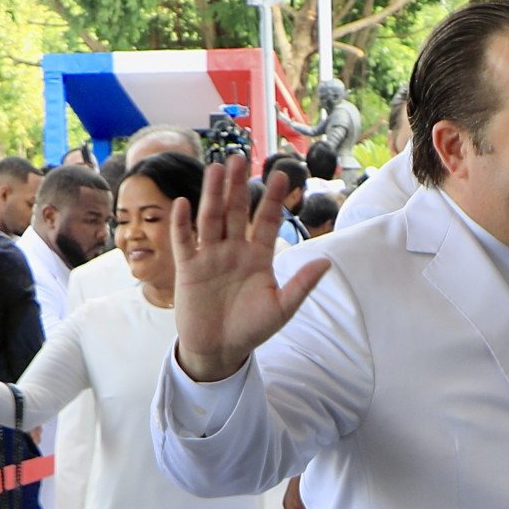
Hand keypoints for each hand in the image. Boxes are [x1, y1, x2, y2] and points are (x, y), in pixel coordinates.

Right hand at [170, 158, 328, 382]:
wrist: (220, 350)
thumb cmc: (252, 329)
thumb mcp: (282, 308)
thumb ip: (301, 284)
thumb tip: (326, 262)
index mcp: (258, 256)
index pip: (265, 221)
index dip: (272, 199)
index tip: (280, 175)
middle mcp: (234, 250)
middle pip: (236, 211)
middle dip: (238, 186)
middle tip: (241, 158)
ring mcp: (210, 256)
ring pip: (211, 218)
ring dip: (212, 194)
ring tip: (215, 169)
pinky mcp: (189, 268)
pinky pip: (184, 241)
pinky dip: (182, 223)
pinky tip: (183, 203)